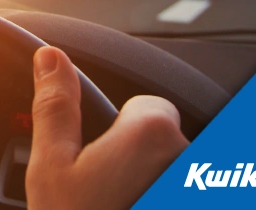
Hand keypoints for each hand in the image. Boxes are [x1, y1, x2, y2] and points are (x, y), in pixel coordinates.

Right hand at [25, 46, 188, 209]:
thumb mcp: (51, 167)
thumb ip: (56, 107)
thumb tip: (50, 59)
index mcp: (154, 135)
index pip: (149, 106)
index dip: (118, 129)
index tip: (99, 159)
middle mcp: (189, 159)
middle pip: (161, 140)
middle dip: (134, 158)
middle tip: (103, 191)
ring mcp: (199, 187)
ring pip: (171, 167)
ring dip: (149, 180)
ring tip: (115, 203)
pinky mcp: (205, 200)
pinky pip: (179, 186)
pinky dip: (155, 191)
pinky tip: (128, 205)